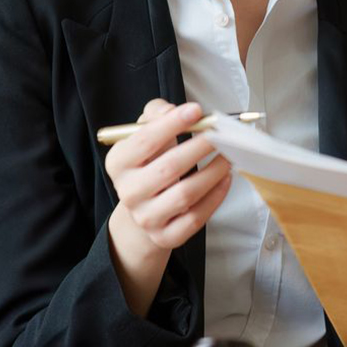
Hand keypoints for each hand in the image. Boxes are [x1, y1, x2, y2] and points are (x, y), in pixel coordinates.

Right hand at [106, 100, 232, 251]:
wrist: (145, 207)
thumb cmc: (150, 162)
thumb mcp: (145, 133)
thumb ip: (155, 114)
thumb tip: (171, 110)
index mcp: (118, 163)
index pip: (144, 141)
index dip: (172, 124)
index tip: (197, 110)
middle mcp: (128, 192)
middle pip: (168, 168)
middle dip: (200, 148)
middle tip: (221, 134)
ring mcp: (146, 218)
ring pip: (185, 195)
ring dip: (213, 172)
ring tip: (228, 156)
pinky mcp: (166, 236)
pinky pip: (196, 217)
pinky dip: (215, 197)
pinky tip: (225, 178)